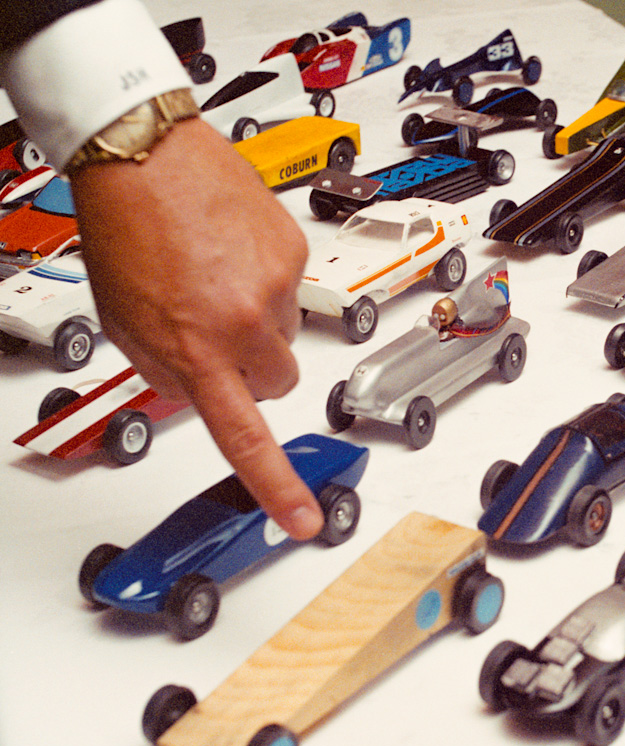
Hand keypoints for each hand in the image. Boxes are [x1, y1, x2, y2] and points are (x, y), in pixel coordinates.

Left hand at [69, 117, 322, 538]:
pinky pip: (290, 286)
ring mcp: (276, 284)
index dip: (276, 485)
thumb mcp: (124, 319)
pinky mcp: (294, 250)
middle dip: (254, 369)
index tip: (302, 518)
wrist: (145, 151)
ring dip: (256, 318)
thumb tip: (198, 391)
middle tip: (219, 335)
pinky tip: (230, 250)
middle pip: (280, 381)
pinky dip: (264, 277)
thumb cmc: (126, 227)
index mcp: (197, 347)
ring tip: (215, 276)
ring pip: (284, 332)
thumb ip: (165, 369)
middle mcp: (245, 320)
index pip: (245, 435)